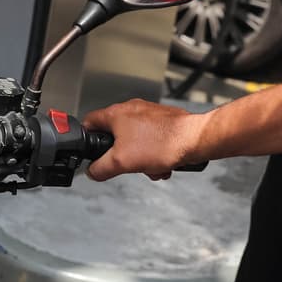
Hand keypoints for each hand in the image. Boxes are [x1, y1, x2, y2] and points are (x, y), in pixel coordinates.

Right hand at [83, 99, 203, 181]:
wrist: (193, 140)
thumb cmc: (162, 143)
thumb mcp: (121, 162)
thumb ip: (100, 168)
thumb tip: (92, 172)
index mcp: (116, 113)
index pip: (89, 122)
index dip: (87, 139)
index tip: (91, 152)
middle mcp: (131, 109)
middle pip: (115, 136)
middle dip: (121, 156)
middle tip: (128, 164)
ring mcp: (148, 114)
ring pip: (135, 140)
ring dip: (140, 158)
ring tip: (151, 166)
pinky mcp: (163, 121)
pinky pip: (151, 140)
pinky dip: (153, 153)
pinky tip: (161, 163)